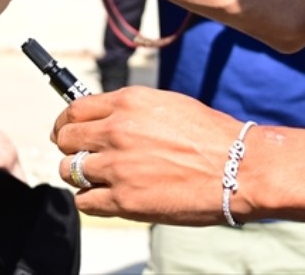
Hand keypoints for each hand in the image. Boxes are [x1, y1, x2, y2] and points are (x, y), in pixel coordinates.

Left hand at [52, 85, 252, 224]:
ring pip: (69, 170)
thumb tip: (106, 119)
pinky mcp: (124, 200)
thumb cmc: (211, 137)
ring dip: (80, 176)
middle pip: (65, 139)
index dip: (67, 122)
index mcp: (128, 103)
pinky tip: (107, 197)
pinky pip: (84, 201)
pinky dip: (91, 200)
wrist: (239, 169)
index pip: (74, 110)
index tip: (66, 130)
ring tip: (100, 179)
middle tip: (81, 156)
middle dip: (71, 148)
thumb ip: (130, 112)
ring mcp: (117, 166)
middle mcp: (116, 131)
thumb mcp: (167, 105)